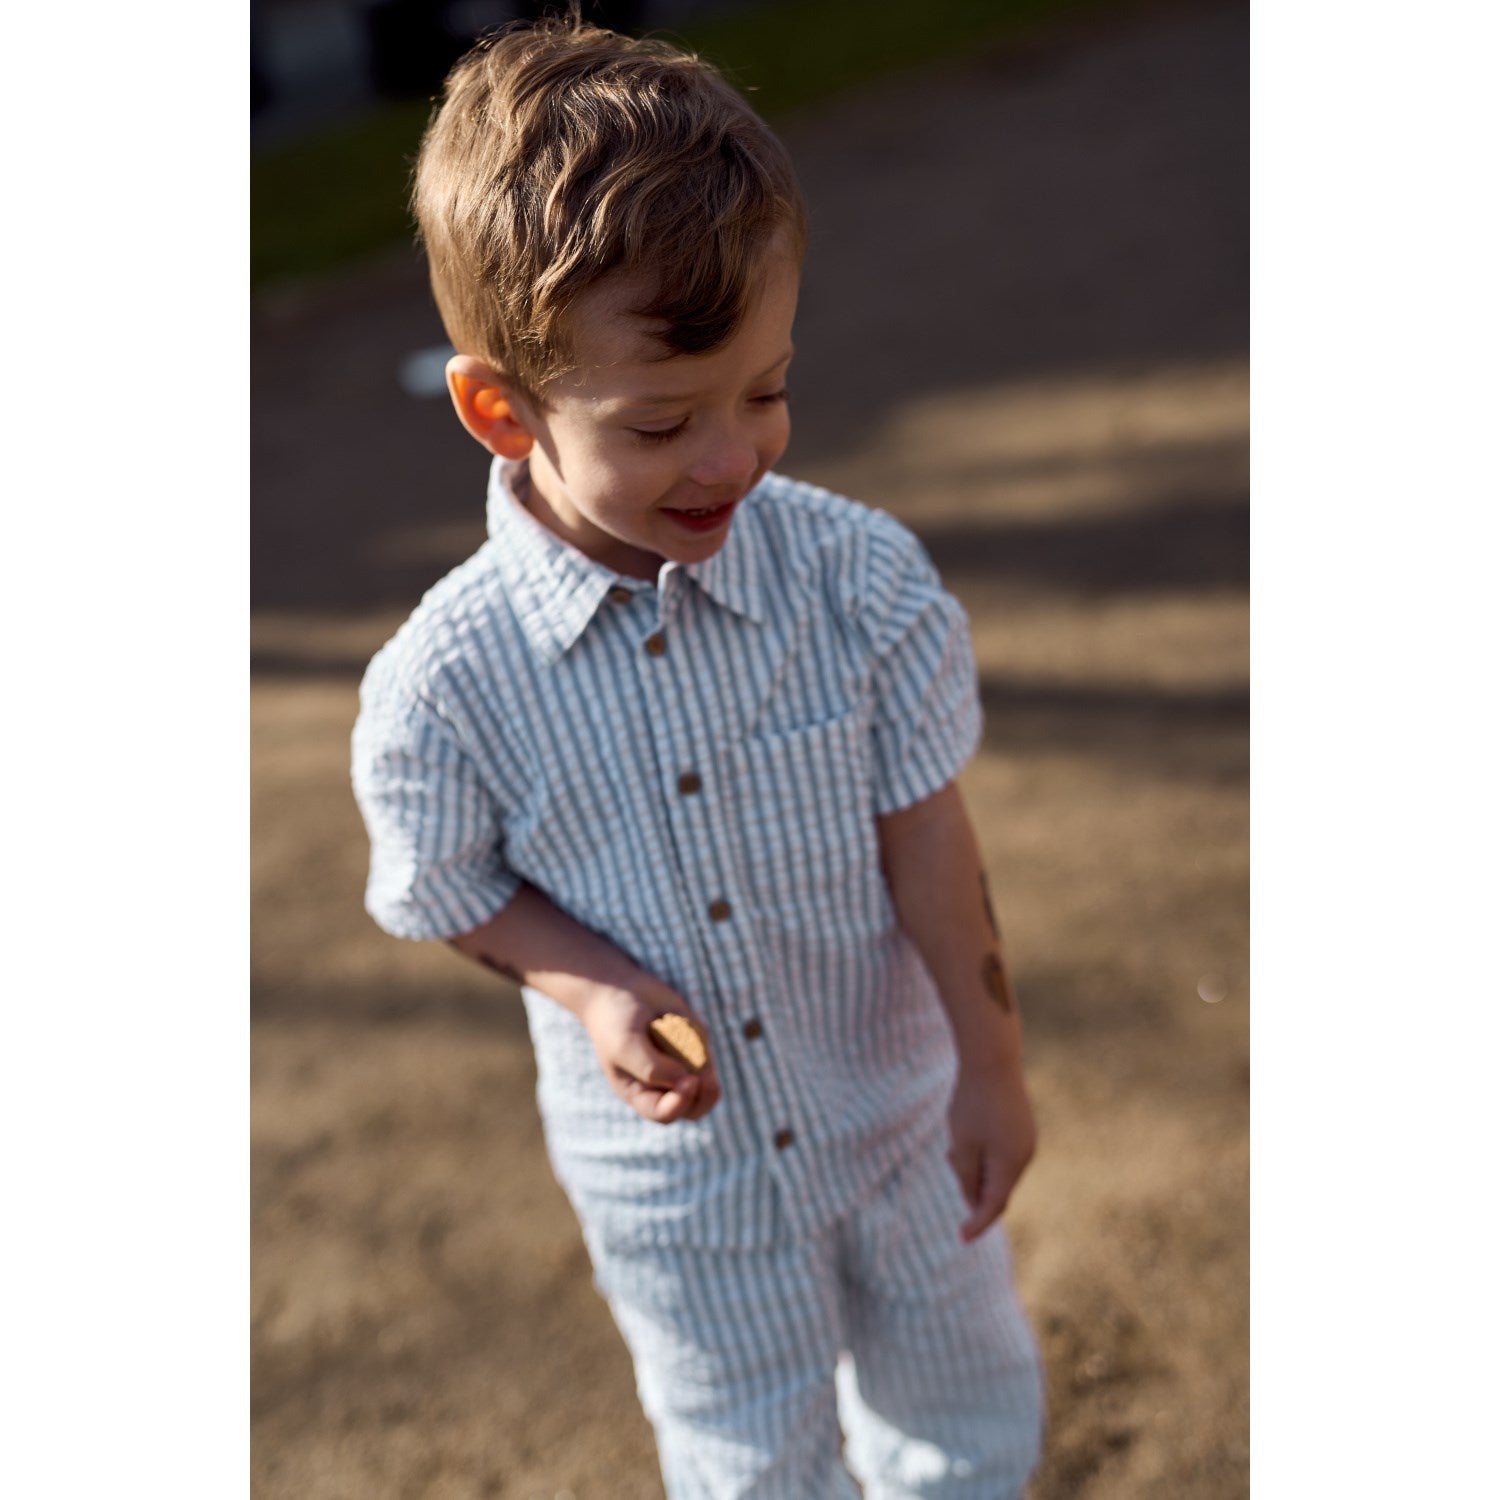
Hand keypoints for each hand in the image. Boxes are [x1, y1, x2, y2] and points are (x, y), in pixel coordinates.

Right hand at [580, 976, 721, 1124]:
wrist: (619, 988)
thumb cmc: (616, 1021)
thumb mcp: (626, 1045)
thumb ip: (652, 1068)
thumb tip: (688, 1080)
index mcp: (640, 1094)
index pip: (665, 1114)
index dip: (680, 1104)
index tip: (689, 1080)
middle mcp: (662, 1086)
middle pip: (694, 1108)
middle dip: (705, 1094)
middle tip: (707, 1075)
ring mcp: (680, 1067)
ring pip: (706, 1081)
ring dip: (704, 1062)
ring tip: (683, 1034)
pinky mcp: (693, 1047)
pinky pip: (707, 1050)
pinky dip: (699, 1037)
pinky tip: (674, 1019)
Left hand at [947, 1059, 1035, 1241]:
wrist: (992, 1057)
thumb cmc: (973, 1102)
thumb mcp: (962, 1144)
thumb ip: (966, 1177)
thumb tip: (974, 1201)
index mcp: (1011, 1164)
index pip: (994, 1205)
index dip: (977, 1223)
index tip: (962, 1238)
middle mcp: (1025, 1155)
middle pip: (998, 1188)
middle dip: (973, 1188)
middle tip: (950, 1160)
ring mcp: (1027, 1139)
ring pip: (999, 1169)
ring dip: (977, 1168)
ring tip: (955, 1145)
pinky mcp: (1023, 1126)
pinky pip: (1003, 1152)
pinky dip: (985, 1154)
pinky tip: (968, 1134)